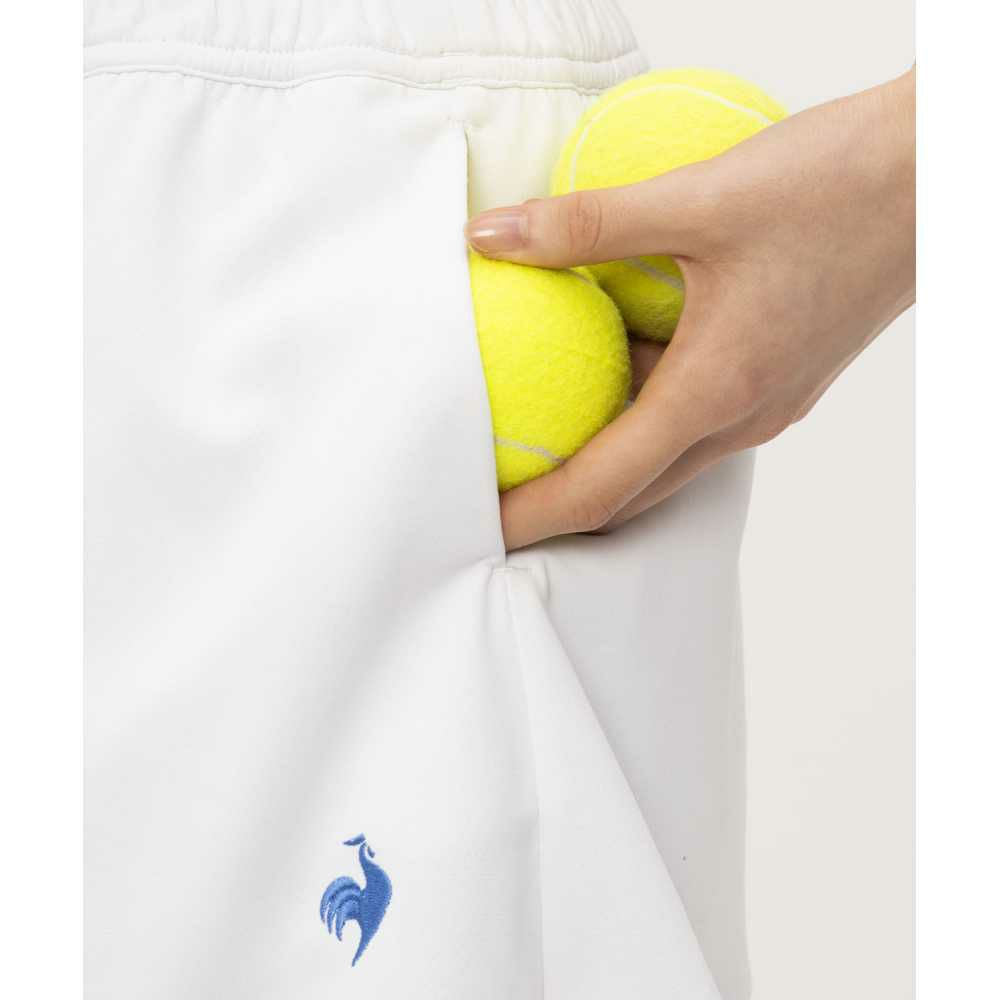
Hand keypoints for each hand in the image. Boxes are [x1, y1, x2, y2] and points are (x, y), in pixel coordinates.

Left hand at [466, 67, 914, 550]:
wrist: (938, 176)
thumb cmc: (837, 185)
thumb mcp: (697, 199)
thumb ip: (584, 223)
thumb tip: (489, 236)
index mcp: (716, 394)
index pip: (599, 487)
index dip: (532, 515)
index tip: (478, 529)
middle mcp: (742, 418)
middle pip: (628, 491)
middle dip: (556, 504)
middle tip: (490, 493)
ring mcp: (764, 403)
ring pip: (662, 456)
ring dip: (598, 455)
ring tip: (530, 432)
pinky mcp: (775, 376)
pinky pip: (691, 414)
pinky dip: (640, 407)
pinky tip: (605, 361)